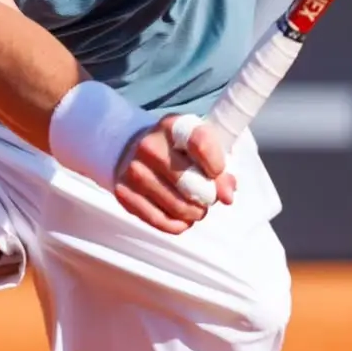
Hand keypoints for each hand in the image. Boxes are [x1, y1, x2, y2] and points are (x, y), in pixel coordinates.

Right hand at [113, 115, 235, 234]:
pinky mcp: (124, 193)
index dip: (217, 164)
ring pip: (178, 207)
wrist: (132, 148)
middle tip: (208, 197)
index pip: (201, 143)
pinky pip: (161, 221)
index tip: (217, 171)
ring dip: (195, 213)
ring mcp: (134, 170)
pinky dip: (179, 224)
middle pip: (192, 184)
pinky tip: (182, 217)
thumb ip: (221, 169)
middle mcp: (149, 145)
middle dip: (208, 197)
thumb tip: (227, 196)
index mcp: (173, 125)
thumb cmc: (177, 150)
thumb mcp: (201, 147)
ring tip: (196, 207)